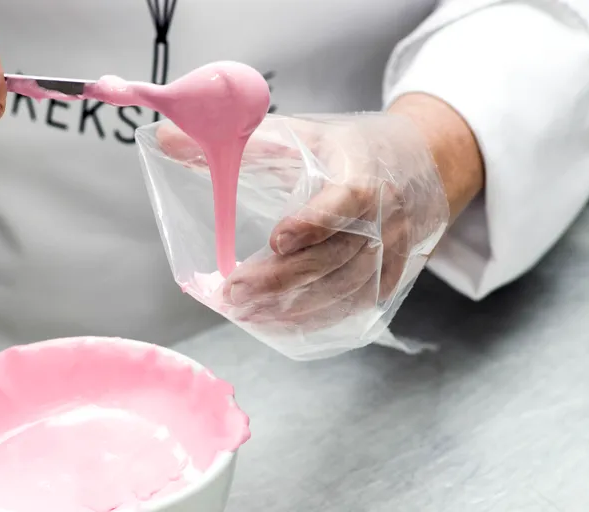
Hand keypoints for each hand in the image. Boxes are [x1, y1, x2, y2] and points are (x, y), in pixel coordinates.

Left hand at [156, 95, 480, 332]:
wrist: (425, 163)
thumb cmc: (349, 149)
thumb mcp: (301, 133)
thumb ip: (237, 141)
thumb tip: (163, 137)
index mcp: (365, 174)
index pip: (346, 201)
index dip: (315, 221)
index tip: (278, 239)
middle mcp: (385, 219)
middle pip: (337, 257)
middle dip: (283, 279)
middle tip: (232, 293)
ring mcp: (392, 254)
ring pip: (345, 291)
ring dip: (294, 307)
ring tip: (243, 312)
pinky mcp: (390, 279)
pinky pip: (352, 308)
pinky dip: (315, 320)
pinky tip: (275, 324)